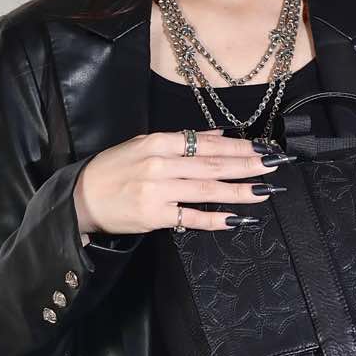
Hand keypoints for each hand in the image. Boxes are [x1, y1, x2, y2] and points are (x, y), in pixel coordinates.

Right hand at [72, 129, 290, 235]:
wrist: (82, 197)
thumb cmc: (113, 171)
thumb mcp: (144, 146)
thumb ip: (182, 142)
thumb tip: (218, 136)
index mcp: (158, 142)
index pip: (206, 144)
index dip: (237, 147)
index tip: (262, 149)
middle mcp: (160, 164)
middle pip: (212, 164)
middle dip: (246, 166)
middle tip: (274, 166)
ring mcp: (158, 190)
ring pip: (206, 189)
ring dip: (238, 190)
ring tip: (263, 191)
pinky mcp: (154, 215)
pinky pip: (191, 217)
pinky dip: (215, 218)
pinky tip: (237, 219)